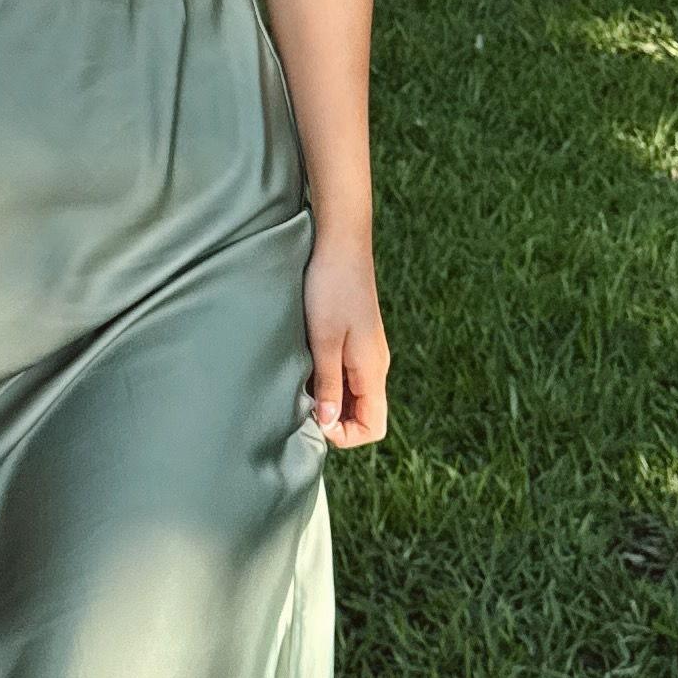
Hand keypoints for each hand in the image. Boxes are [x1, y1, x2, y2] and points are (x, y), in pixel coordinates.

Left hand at [304, 235, 390, 450]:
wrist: (340, 243)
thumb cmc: (331, 288)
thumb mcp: (324, 340)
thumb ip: (329, 384)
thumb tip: (328, 423)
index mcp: (373, 370)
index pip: (374, 427)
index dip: (344, 435)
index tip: (315, 417)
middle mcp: (375, 366)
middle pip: (364, 415)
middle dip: (334, 419)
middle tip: (302, 402)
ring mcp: (366, 352)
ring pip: (353, 396)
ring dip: (329, 398)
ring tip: (301, 382)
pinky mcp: (355, 339)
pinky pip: (346, 374)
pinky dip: (328, 379)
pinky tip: (306, 364)